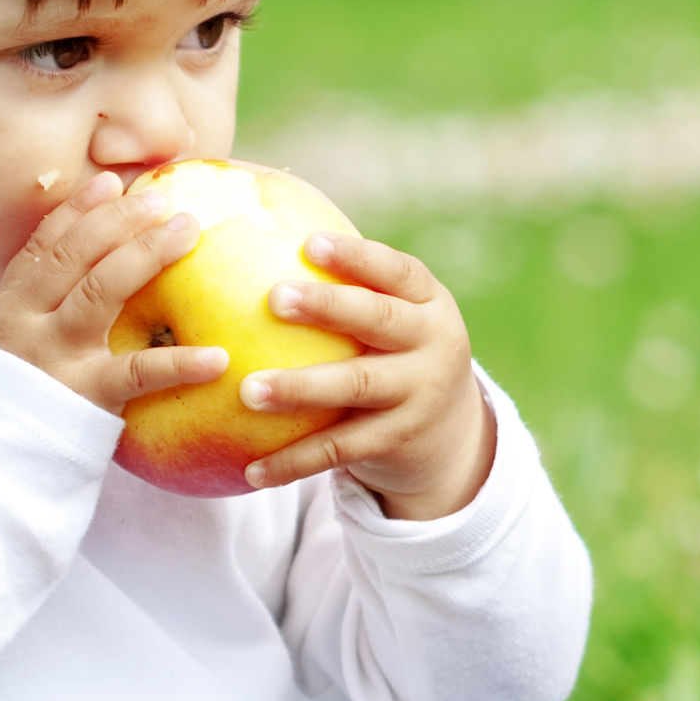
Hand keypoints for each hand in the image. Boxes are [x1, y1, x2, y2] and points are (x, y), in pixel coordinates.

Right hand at [0, 172, 231, 413]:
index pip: (44, 247)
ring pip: (100, 293)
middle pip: (74, 257)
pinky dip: (178, 363)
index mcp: (11, 307)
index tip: (111, 181)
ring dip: (146, 255)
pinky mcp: (85, 397)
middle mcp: (28, 324)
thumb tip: (101, 262)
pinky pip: (137, 373)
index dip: (77, 210)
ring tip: (188, 232)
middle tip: (164, 198)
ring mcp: (56, 358)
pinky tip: (217, 358)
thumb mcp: (17, 345)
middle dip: (119, 221)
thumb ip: (48, 307)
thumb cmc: (20, 401)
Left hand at [236, 235, 496, 518]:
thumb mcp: (394, 320)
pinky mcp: (399, 441)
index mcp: (428, 303)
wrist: (451, 435)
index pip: (397, 271)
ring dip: (301, 387)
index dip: (357, 256)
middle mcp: (434, 344)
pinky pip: (341, 449)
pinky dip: (295, 460)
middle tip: (274, 297)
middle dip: (329, 307)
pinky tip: (252, 470)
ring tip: (248, 390)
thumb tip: (261, 231)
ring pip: (357, 386)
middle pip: (380, 320)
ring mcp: (420, 394)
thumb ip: (350, 289)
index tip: (309, 243)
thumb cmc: (394, 355)